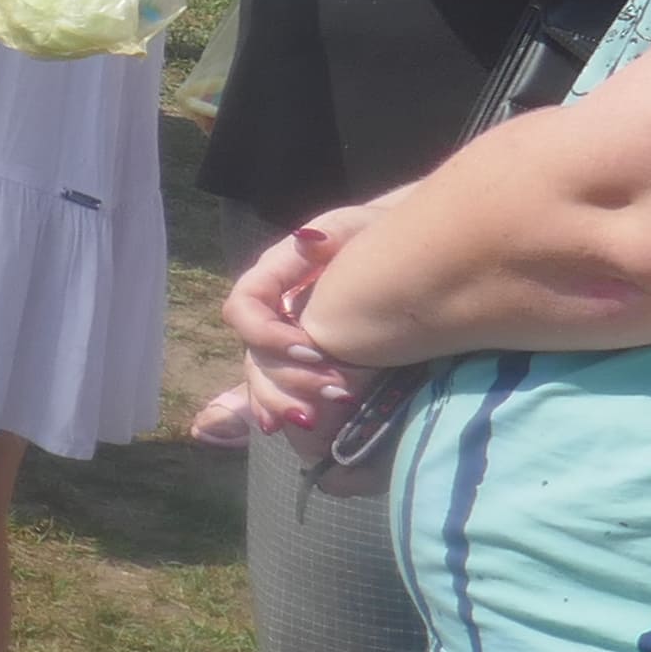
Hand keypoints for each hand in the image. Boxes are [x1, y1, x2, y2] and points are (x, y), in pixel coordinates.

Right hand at [221, 207, 376, 457]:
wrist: (406, 255)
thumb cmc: (381, 235)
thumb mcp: (358, 227)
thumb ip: (330, 235)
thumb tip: (305, 242)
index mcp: (275, 276)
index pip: (244, 309)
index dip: (267, 334)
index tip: (312, 348)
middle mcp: (273, 312)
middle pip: (254, 355)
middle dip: (290, 378)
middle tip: (339, 390)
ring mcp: (286, 339)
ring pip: (262, 379)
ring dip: (286, 400)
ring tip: (320, 417)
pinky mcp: (304, 361)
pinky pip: (280, 390)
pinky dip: (286, 409)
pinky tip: (305, 424)